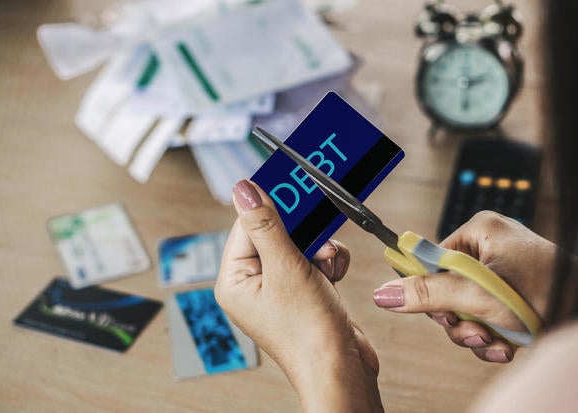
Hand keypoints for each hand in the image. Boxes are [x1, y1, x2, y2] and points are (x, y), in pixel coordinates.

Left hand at [215, 180, 382, 411]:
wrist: (342, 370)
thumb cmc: (308, 333)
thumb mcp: (286, 268)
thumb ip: (266, 224)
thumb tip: (243, 189)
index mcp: (235, 281)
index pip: (245, 225)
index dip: (270, 207)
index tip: (291, 188)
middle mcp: (253, 284)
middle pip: (274, 232)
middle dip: (302, 233)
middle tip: (316, 231)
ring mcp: (280, 289)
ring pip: (299, 244)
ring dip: (320, 247)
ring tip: (328, 262)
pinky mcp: (303, 292)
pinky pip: (313, 260)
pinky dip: (328, 261)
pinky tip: (335, 273)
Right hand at [373, 211, 555, 362]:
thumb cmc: (546, 291)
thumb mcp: (477, 295)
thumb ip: (427, 294)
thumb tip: (382, 294)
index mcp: (479, 231)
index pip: (431, 258)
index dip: (429, 289)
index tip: (436, 311)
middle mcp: (489, 250)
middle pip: (446, 289)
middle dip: (458, 319)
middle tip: (473, 330)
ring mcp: (502, 275)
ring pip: (465, 310)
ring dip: (475, 333)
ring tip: (495, 341)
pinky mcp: (513, 299)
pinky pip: (485, 318)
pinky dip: (492, 337)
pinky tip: (506, 346)